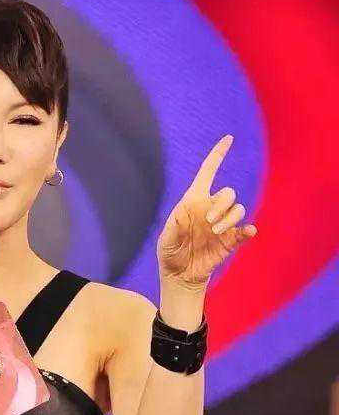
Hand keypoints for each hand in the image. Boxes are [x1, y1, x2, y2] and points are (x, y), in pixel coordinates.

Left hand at [156, 135, 257, 289]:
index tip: (228, 139)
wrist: (180, 275)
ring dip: (229, 218)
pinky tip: (248, 232)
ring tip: (214, 232)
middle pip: (228, 193)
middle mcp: (210, 209)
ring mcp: (222, 224)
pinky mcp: (230, 240)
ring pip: (237, 209)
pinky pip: (244, 230)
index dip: (217, 155)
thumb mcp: (166, 241)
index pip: (208, 173)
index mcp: (194, 202)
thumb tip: (182, 212)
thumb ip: (173, 227)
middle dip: (221, 204)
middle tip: (208, 222)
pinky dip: (248, 230)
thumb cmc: (169, 253)